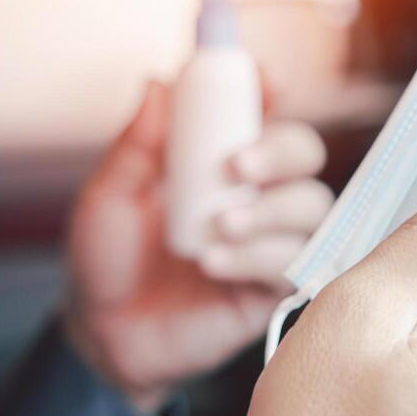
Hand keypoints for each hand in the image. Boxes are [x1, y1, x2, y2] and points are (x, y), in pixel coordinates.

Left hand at [64, 80, 332, 411]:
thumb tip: (156, 83)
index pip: (261, 115)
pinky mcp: (276, 289)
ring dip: (271, 211)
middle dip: (282, 151)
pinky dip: (258, 258)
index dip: (267, 92)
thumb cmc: (107, 261)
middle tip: (238, 165)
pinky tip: (214, 264)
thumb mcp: (110, 197)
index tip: (262, 79)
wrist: (103, 336)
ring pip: (313, 208)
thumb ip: (138, 145)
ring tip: (219, 227)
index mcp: (220, 163)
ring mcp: (272, 241)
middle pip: (306, 154)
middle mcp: (257, 195)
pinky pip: (296, 263)